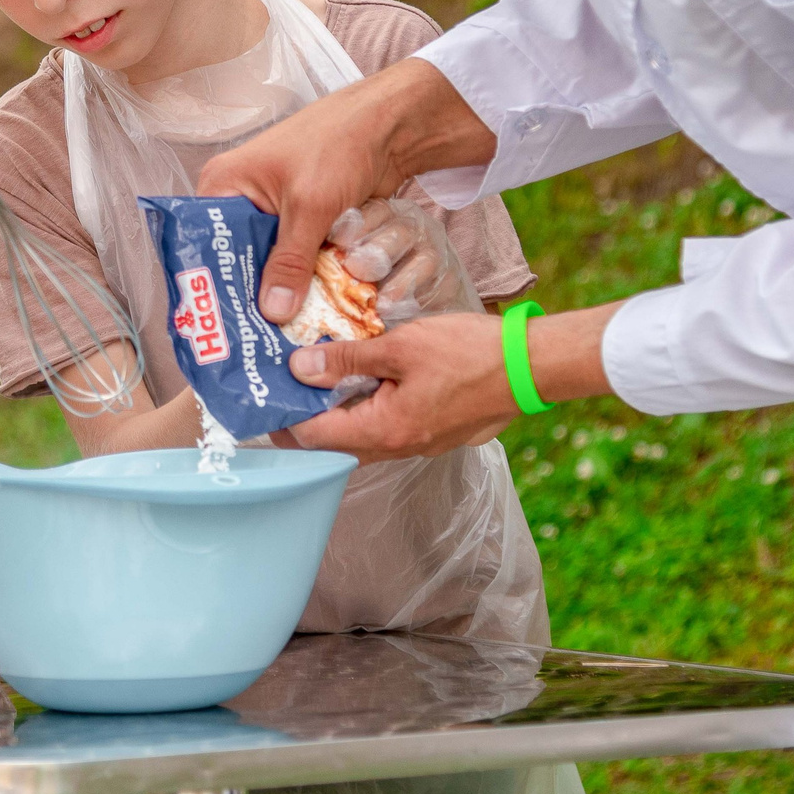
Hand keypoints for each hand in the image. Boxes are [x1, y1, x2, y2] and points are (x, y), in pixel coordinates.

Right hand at [198, 57, 494, 324]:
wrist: (390, 125)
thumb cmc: (338, 145)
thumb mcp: (310, 205)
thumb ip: (289, 261)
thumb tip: (272, 314)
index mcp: (224, 185)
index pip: (205, 244)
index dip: (213, 285)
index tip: (221, 328)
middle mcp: (242, 201)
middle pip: (238, 261)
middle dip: (253, 298)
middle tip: (256, 343)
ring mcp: (276, 214)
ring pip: (272, 265)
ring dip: (284, 293)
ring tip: (283, 339)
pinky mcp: (305, 223)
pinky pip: (298, 261)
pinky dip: (307, 281)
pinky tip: (311, 314)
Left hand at [282, 314, 519, 460]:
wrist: (532, 368)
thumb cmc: (470, 353)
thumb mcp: (402, 346)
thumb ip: (348, 359)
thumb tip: (299, 368)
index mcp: (385, 430)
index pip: (316, 438)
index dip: (284, 420)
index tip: (261, 400)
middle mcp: (398, 447)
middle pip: (336, 444)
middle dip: (306, 420)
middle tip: (282, 388)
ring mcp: (419, 443)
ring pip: (362, 437)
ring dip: (336, 414)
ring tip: (314, 379)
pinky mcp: (435, 431)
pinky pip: (387, 428)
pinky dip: (365, 409)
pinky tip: (360, 379)